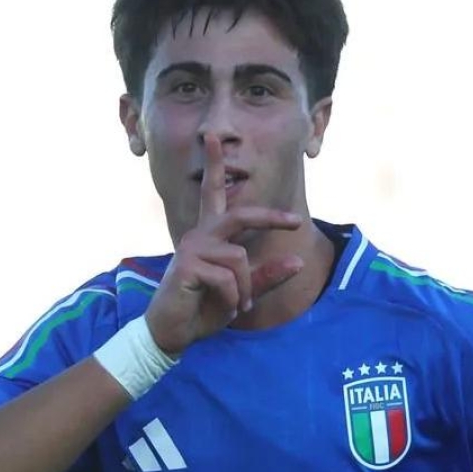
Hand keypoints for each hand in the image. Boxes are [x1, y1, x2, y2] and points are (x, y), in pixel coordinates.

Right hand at [143, 133, 306, 355]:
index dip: (214, 166)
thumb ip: (267, 277)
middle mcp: (199, 235)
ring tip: (239, 305)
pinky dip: (234, 297)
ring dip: (245, 288)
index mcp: (209, 236)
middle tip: (295, 220)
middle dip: (269, 216)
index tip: (213, 139)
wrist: (173, 332)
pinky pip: (227, 278)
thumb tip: (299, 261)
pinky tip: (227, 308)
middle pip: (240, 215)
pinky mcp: (186, 266)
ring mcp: (191, 249)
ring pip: (238, 258)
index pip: (211, 193)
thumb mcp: (242, 293)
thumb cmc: (204, 309)